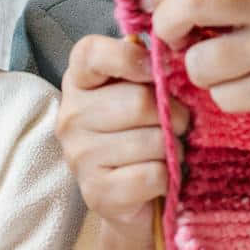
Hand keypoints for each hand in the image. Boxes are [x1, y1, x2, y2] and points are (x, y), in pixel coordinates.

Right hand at [56, 34, 188, 228]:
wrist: (132, 195)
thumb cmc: (141, 130)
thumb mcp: (142, 89)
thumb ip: (149, 67)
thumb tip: (167, 56)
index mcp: (79, 81)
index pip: (92, 54)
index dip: (129, 57)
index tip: (155, 71)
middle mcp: (71, 116)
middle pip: (138, 102)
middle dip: (174, 115)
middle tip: (178, 125)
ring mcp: (79, 156)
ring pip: (152, 141)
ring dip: (173, 148)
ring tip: (166, 152)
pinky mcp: (96, 192)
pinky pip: (153, 175)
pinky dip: (167, 178)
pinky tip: (158, 177)